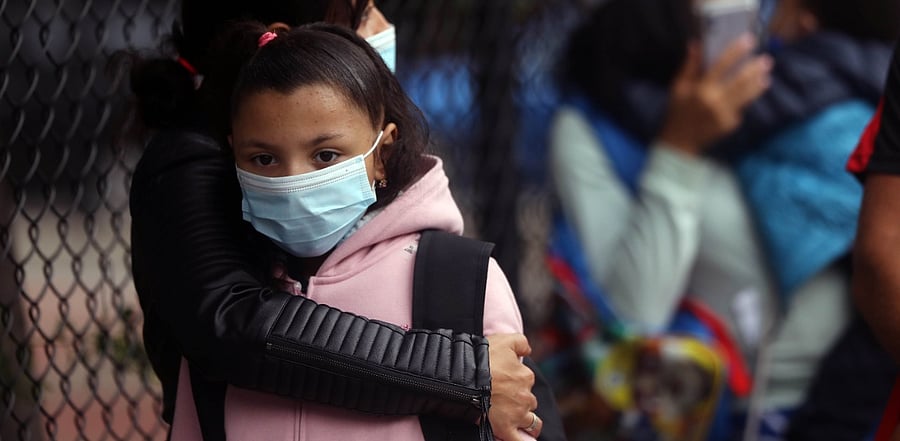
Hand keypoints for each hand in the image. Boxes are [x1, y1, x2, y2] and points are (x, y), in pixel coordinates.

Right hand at [486, 333, 538, 439]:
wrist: (462, 377)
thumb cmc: (481, 358)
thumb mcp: (504, 340)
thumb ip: (521, 342)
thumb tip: (528, 350)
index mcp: (525, 376)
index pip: (526, 380)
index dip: (515, 380)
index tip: (502, 380)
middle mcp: (525, 395)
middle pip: (528, 400)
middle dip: (519, 400)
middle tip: (502, 397)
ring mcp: (517, 414)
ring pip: (531, 421)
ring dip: (525, 420)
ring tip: (512, 418)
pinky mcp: (506, 429)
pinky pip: (520, 440)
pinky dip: (522, 440)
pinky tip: (522, 439)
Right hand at [658, 34, 772, 154]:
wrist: (680, 141)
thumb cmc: (677, 111)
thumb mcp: (678, 87)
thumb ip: (689, 66)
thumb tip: (696, 44)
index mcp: (701, 89)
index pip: (722, 65)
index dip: (736, 51)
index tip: (749, 40)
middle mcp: (715, 101)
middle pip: (741, 80)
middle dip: (755, 68)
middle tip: (766, 60)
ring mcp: (725, 114)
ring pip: (747, 95)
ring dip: (758, 84)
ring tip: (766, 75)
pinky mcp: (730, 124)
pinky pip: (741, 108)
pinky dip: (746, 100)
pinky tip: (750, 94)